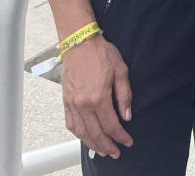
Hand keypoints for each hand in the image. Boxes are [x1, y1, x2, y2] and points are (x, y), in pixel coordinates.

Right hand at [61, 35, 132, 158]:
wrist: (80, 43)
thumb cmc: (101, 53)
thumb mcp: (121, 70)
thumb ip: (124, 95)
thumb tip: (127, 115)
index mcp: (99, 97)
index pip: (111, 125)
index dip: (120, 136)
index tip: (127, 142)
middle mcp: (84, 105)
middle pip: (96, 133)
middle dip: (107, 145)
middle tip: (115, 152)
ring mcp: (73, 104)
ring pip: (82, 132)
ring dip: (92, 144)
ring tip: (102, 150)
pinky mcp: (66, 101)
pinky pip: (71, 124)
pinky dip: (78, 134)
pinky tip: (85, 137)